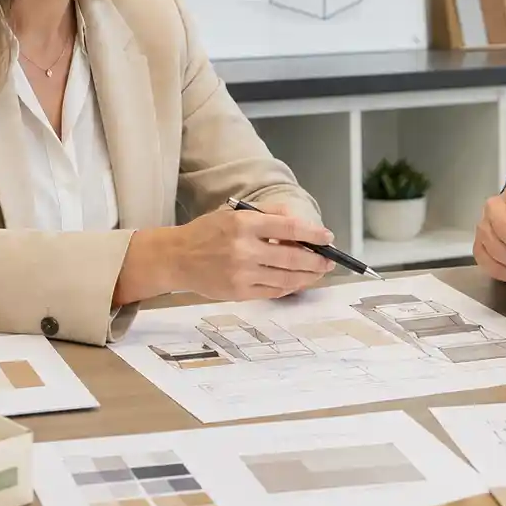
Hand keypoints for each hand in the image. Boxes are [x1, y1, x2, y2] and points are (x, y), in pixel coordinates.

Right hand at [174, 202, 333, 299]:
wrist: (177, 258)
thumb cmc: (208, 232)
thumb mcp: (235, 212)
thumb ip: (269, 214)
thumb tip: (301, 223)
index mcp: (244, 223)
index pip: (289, 228)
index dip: (313, 234)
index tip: (327, 238)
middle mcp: (244, 249)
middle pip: (293, 257)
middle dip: (317, 260)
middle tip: (328, 260)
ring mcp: (241, 273)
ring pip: (287, 278)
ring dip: (308, 276)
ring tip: (317, 272)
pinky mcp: (238, 292)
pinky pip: (273, 291)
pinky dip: (289, 286)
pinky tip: (296, 281)